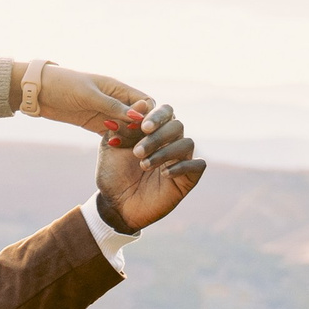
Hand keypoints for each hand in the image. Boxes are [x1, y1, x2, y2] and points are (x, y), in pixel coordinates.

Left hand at [14, 64, 156, 136]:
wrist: (38, 91)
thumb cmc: (63, 85)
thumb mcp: (89, 95)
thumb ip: (112, 106)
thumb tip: (138, 116)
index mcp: (118, 88)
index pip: (146, 101)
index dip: (149, 115)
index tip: (145, 127)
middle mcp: (116, 101)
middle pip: (139, 117)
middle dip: (139, 129)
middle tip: (133, 138)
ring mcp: (107, 113)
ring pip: (128, 128)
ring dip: (128, 136)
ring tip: (119, 141)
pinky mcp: (96, 124)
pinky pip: (113, 134)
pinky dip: (116, 140)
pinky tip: (112, 145)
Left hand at [96, 100, 204, 230]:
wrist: (114, 204)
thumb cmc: (112, 174)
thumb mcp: (111, 148)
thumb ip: (122, 126)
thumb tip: (140, 104)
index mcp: (153, 131)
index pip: (165, 112)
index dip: (157, 116)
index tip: (143, 126)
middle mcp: (170, 142)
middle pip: (177, 125)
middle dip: (157, 137)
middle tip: (137, 151)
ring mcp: (180, 160)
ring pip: (187, 143)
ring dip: (165, 152)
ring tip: (143, 165)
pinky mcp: (187, 179)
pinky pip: (198, 165)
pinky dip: (182, 166)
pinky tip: (164, 174)